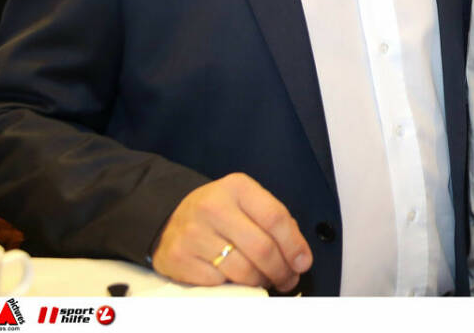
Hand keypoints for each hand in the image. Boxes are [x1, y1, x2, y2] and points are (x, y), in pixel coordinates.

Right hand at [151, 173, 312, 291]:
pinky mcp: (179, 258)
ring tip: (266, 280)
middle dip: (281, 270)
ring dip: (261, 281)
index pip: (275, 217)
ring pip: (243, 270)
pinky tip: (238, 279)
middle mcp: (213, 207)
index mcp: (237, 187)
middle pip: (262, 248)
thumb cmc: (219, 213)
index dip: (294, 245)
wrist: (170, 218)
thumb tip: (299, 256)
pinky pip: (219, 282)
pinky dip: (234, 286)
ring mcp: (194, 233)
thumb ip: (274, 220)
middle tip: (288, 279)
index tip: (303, 262)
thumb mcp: (246, 202)